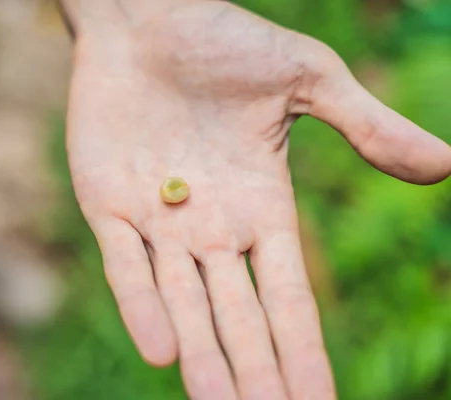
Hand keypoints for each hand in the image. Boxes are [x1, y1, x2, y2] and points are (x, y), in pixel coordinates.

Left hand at [64, 1, 450, 398]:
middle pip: (238, 315)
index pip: (287, 296)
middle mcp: (210, 228)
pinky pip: (127, 265)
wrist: (148, 17)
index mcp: (260, 208)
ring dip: (203, 357)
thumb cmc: (224, 40)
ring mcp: (157, 221)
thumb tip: (446, 167)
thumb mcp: (309, 80)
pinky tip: (163, 351)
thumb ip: (367, 128)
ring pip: (183, 303)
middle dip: (256, 371)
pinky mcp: (107, 205)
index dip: (303, 350)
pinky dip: (143, 305)